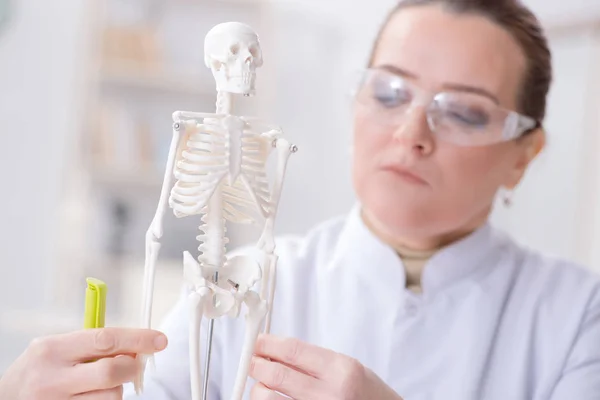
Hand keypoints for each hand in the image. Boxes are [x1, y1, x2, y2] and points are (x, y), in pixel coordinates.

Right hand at [0, 327, 167, 398]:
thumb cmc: (38, 371)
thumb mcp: (55, 348)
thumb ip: (91, 343)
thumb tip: (136, 344)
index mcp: (51, 349)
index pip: (105, 339)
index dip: (138, 338)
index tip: (159, 340)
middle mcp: (52, 378)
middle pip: (112, 372)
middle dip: (131, 366)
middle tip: (134, 364)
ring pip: (112, 397)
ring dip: (117, 389)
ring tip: (100, 384)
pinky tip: (93, 396)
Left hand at [249, 334, 402, 399]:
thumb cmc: (368, 395)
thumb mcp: (347, 368)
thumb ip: (314, 361)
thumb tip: (276, 352)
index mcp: (341, 370)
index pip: (293, 350)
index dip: (268, 344)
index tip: (258, 342)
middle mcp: (330, 393)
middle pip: (276, 374)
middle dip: (256, 365)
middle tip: (252, 361)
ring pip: (268, 398)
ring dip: (258, 388)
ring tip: (262, 384)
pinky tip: (271, 398)